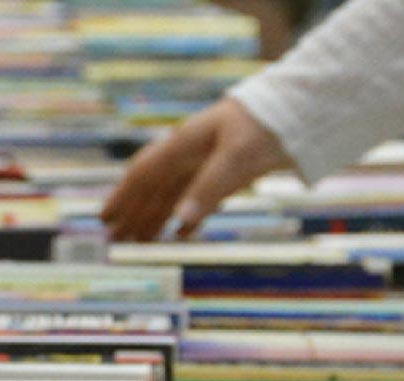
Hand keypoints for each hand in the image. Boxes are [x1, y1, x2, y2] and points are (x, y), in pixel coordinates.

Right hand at [101, 97, 291, 240]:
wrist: (298, 112)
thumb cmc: (264, 127)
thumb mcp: (236, 157)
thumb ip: (208, 189)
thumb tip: (180, 224)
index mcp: (183, 145)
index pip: (143, 173)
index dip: (122, 196)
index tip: (104, 219)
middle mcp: (189, 155)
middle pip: (152, 190)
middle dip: (131, 216)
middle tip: (113, 242)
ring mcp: (206, 165)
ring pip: (171, 198)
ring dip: (153, 221)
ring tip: (138, 244)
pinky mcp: (225, 176)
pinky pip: (197, 201)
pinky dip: (186, 220)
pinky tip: (179, 237)